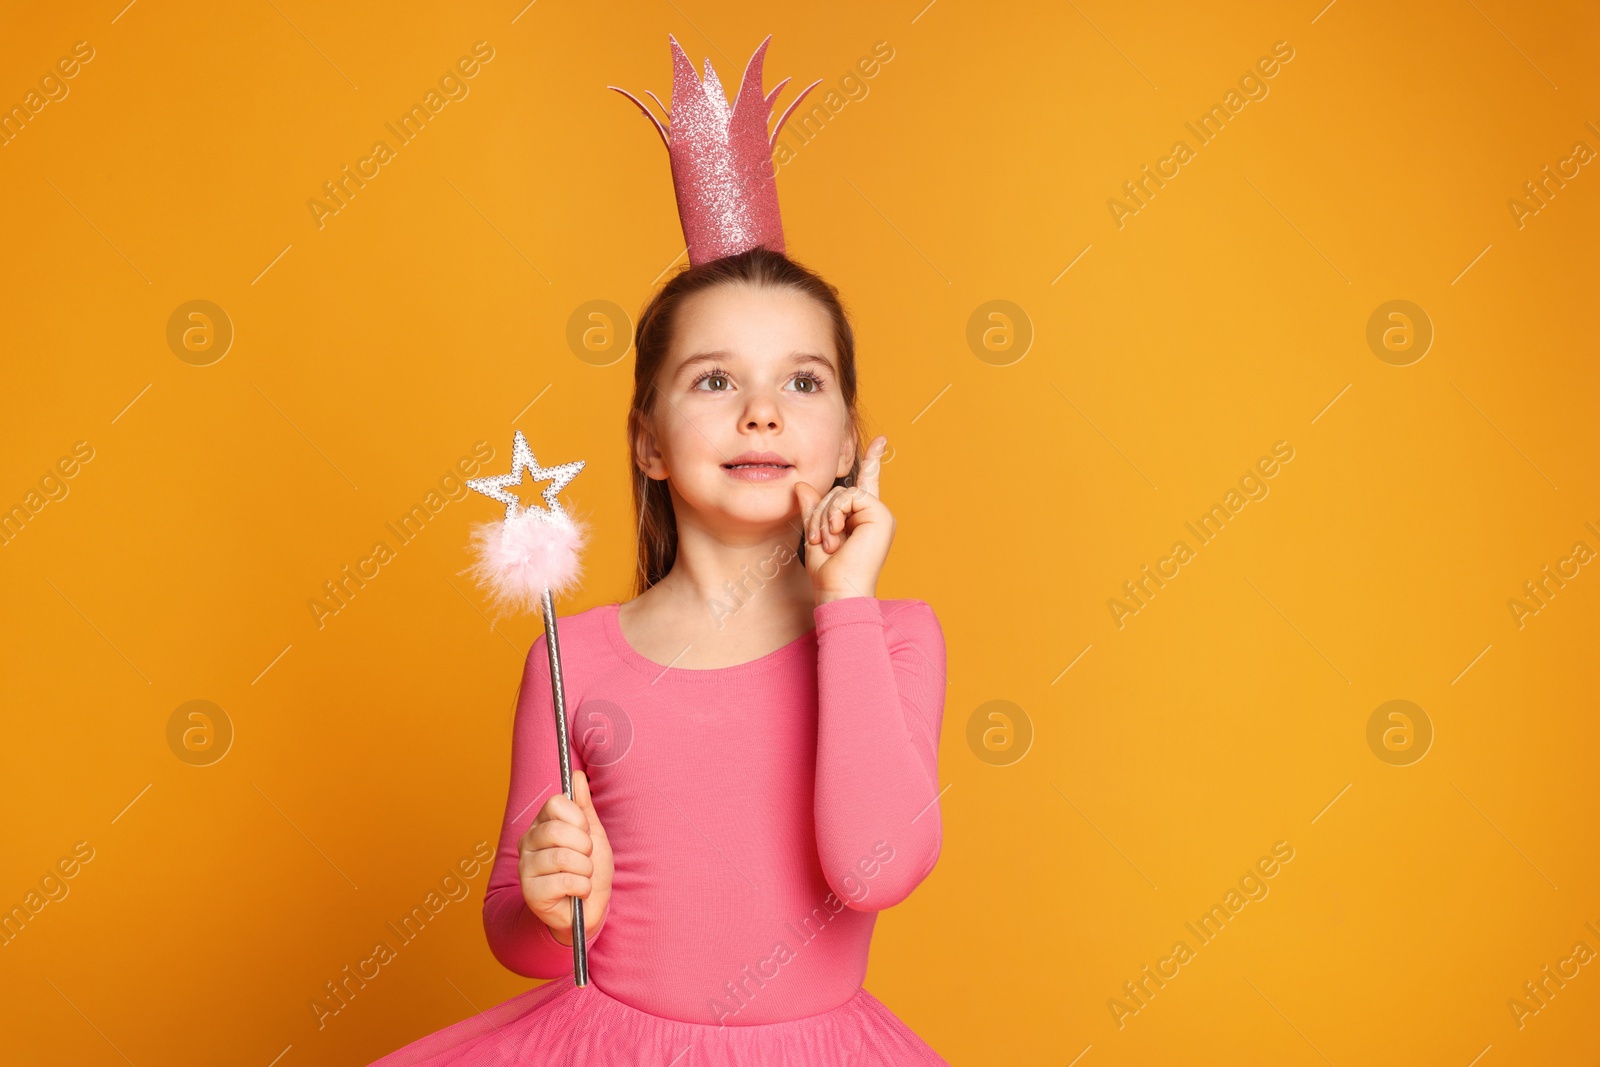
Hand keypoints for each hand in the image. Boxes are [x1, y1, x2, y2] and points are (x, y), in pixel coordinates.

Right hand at [518, 768, 612, 944]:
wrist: (587, 910)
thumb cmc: (588, 871)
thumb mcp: (593, 835)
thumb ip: (583, 806)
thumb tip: (577, 776)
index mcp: (541, 824)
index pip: (556, 803)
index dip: (578, 819)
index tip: (585, 834)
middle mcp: (527, 843)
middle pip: (557, 829)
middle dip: (584, 847)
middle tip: (585, 859)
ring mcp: (526, 868)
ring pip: (563, 857)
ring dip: (585, 869)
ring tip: (583, 877)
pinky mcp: (531, 893)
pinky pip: (565, 881)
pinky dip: (582, 887)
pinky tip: (578, 892)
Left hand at [793, 435, 894, 602]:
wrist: (839, 592)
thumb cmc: (829, 573)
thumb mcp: (815, 534)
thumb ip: (812, 509)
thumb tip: (801, 485)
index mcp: (864, 519)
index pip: (868, 484)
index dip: (874, 460)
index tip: (881, 440)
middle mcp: (875, 516)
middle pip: (840, 491)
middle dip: (821, 512)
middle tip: (819, 539)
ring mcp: (880, 516)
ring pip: (843, 493)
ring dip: (826, 516)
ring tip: (828, 541)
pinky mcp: (881, 516)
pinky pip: (850, 497)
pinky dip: (836, 514)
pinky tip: (837, 533)